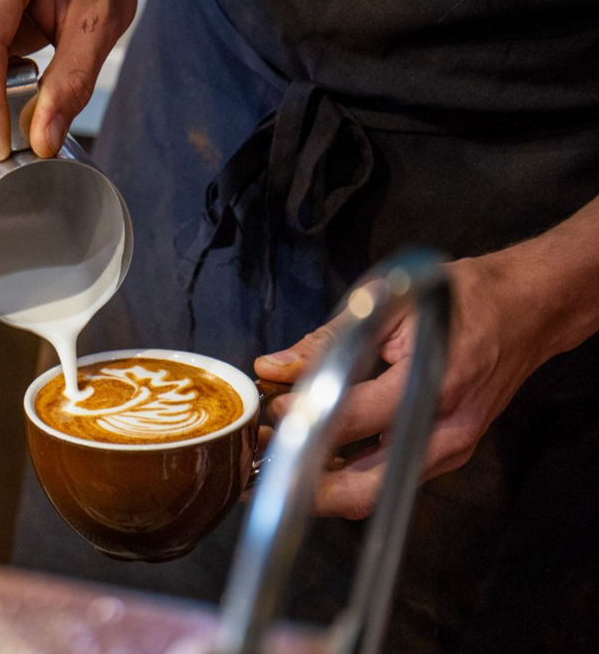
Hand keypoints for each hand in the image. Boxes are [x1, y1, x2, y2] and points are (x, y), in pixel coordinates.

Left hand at [253, 253, 563, 519]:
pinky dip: (351, 476)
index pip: (350, 420)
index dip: (301, 423)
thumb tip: (272, 367)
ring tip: (280, 462)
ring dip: (323, 486)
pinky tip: (319, 455)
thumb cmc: (460, 297)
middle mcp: (446, 428)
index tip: (269, 414)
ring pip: (376, 493)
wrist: (529, 309)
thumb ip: (328, 340)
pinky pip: (393, 479)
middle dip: (305, 487)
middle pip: (364, 488)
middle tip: (261, 470)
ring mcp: (453, 448)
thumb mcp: (389, 302)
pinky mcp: (452, 454)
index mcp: (431, 382)